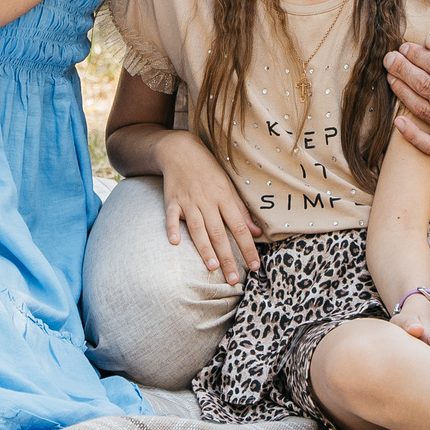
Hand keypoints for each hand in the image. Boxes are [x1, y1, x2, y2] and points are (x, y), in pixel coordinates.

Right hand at [158, 134, 261, 285]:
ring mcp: (189, 201)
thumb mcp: (229, 187)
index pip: (240, 228)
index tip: (255, 266)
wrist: (181, 151)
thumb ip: (242, 211)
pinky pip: (172, 217)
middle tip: (233, 279)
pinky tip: (175, 242)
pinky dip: (173, 228)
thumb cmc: (208, 171)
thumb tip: (257, 233)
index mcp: (224, 198)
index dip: (248, 248)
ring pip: (198, 228)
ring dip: (205, 248)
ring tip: (211, 267)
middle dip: (227, 257)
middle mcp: (208, 201)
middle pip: (219, 233)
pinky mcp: (172, 201)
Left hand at [384, 24, 429, 155]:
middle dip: (403, 69)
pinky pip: (428, 145)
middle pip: (425, 86)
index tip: (405, 47)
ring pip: (421, 109)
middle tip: (390, 59)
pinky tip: (398, 120)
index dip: (416, 55)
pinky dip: (410, 134)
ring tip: (391, 76)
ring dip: (401, 91)